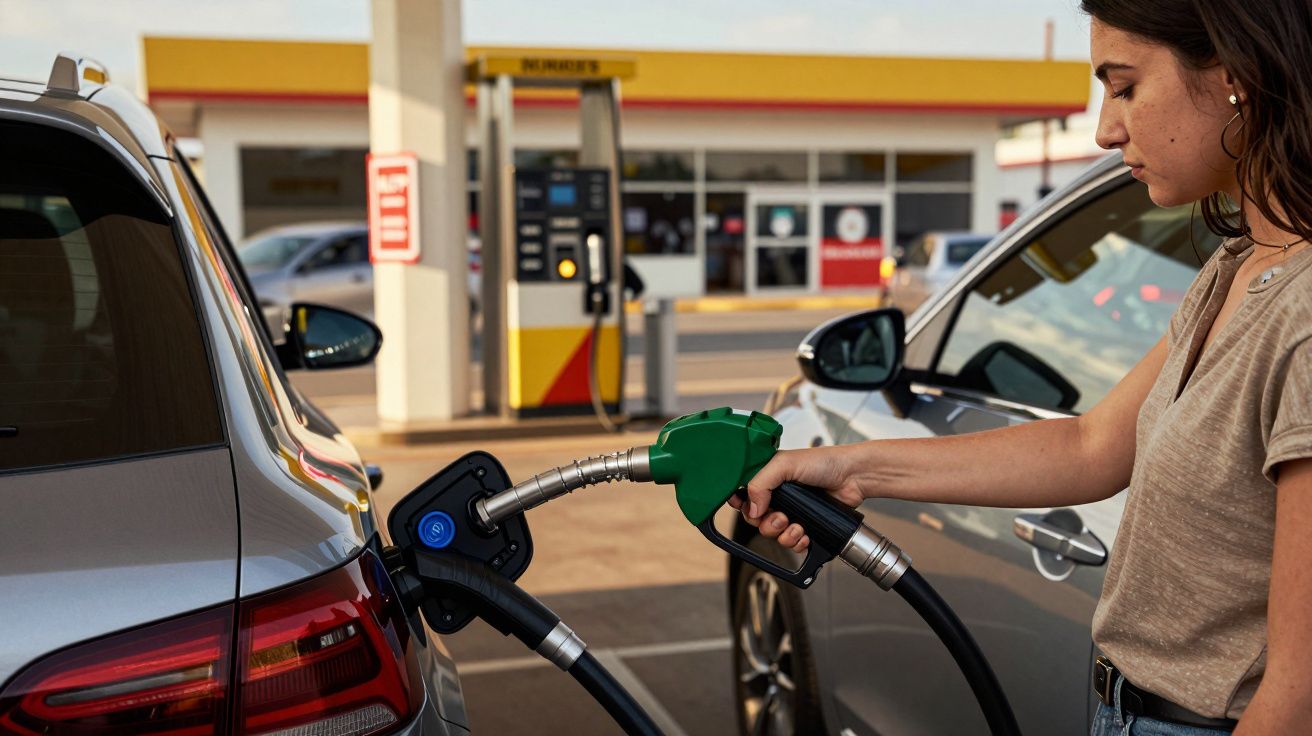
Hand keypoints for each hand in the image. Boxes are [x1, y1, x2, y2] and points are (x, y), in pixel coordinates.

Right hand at [727, 446, 866, 552]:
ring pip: (773, 534)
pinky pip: (792, 542)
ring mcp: (792, 511)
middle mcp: (778, 495)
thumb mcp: (785, 464)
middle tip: (780, 517)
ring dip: (783, 534)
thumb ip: (761, 483)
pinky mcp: (806, 524)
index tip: (745, 508)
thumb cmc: (824, 462)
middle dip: (766, 523)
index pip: (744, 495)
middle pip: (756, 519)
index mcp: (768, 477)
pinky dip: (796, 542)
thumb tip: (752, 507)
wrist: (852, 477)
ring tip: (797, 525)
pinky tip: (805, 534)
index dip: (741, 504)